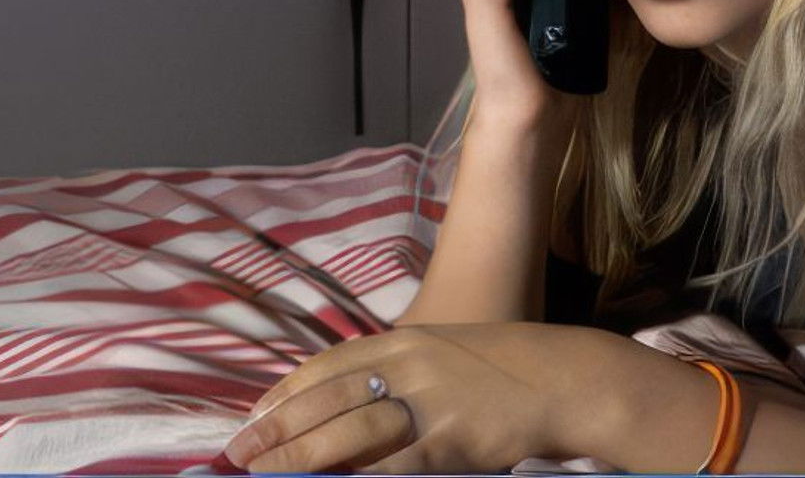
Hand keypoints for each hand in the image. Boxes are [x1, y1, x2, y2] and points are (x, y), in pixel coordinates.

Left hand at [220, 321, 615, 473]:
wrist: (563, 379)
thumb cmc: (504, 371)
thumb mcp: (445, 353)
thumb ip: (399, 371)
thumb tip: (349, 402)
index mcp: (404, 340)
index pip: (327, 365)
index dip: (284, 392)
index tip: (252, 416)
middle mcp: (408, 364)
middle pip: (325, 397)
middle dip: (277, 426)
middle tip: (240, 452)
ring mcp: (428, 402)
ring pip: (347, 432)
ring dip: (300, 455)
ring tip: (267, 472)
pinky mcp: (449, 439)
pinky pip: (390, 466)